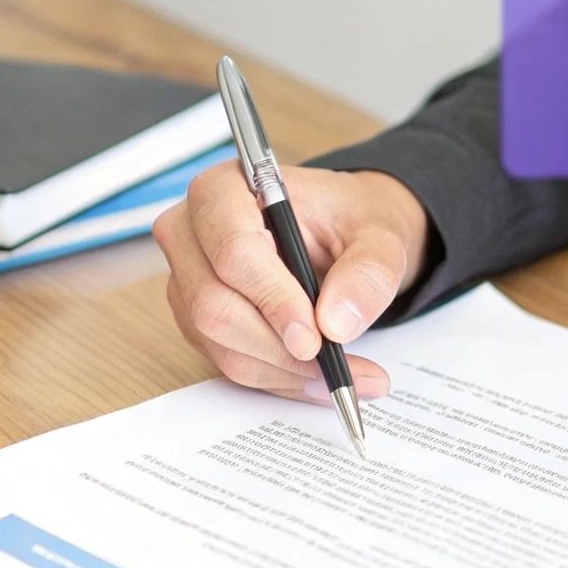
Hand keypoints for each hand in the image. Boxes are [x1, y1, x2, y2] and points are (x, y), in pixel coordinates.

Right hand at [153, 163, 429, 402]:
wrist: (341, 236)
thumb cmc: (348, 221)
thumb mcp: (379, 235)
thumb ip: (368, 272)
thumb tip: (338, 323)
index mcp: (224, 190)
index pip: (232, 250)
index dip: (272, 297)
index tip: (314, 335)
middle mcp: (192, 233)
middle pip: (215, 305)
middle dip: (278, 346)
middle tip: (336, 365)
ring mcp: (188, 281)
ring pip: (221, 342)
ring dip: (284, 369)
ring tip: (345, 375)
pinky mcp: (197, 320)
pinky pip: (229, 362)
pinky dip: (278, 377)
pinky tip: (319, 376)